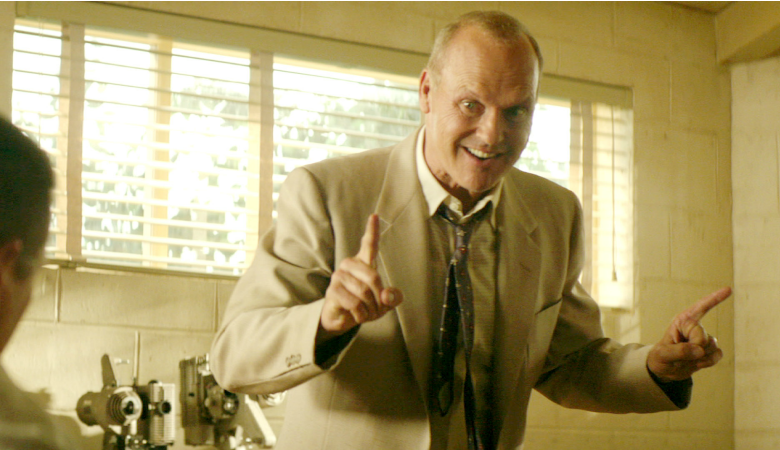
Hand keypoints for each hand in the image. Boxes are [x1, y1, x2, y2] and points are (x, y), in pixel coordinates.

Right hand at [318, 214, 402, 341]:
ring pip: (363, 292)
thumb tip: (387, 295)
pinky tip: (358, 316)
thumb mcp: (384, 303)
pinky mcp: (332, 290)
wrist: (342, 318)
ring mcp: (339, 276)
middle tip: (378, 309)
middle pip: (373, 277)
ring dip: (370, 308)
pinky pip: (353, 302)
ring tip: (367, 313)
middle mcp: (349, 265)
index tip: (375, 216)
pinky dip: (361, 314)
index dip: (372, 230)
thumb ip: (392, 297)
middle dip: (379, 298)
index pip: (369, 244)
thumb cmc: (364, 305)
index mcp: (364, 263)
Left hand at [647, 287, 731, 381]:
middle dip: (692, 349)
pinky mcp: (710, 350)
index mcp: (682, 321)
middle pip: (703, 337)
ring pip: (712, 346)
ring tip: (685, 358)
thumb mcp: (662, 354)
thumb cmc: (660, 358)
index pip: (701, 307)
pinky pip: (717, 355)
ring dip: (699, 357)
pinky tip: (696, 363)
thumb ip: (679, 351)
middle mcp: (695, 327)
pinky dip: (707, 362)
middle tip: (678, 355)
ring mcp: (704, 338)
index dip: (715, 298)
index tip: (728, 289)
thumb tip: (700, 350)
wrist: (665, 371)